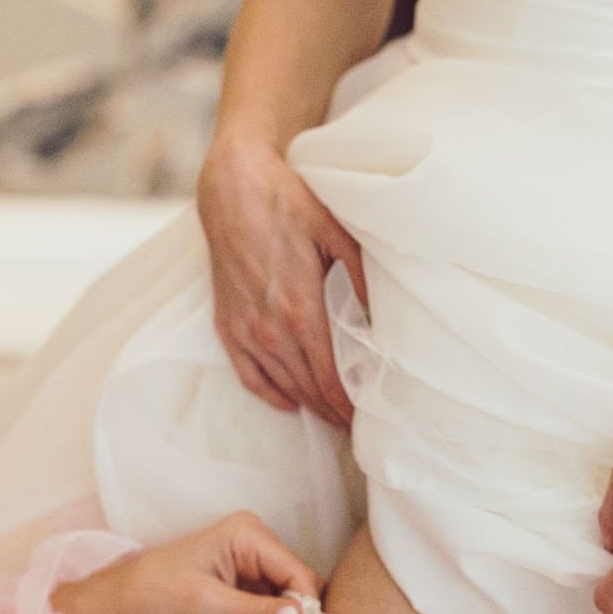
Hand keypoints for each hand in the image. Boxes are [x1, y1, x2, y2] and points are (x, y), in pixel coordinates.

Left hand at [53, 513, 322, 613]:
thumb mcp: (206, 604)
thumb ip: (257, 611)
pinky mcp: (243, 595)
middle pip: (299, 588)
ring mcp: (249, 572)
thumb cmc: (152, 597)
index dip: (306, 607)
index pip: (297, 571)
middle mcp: (254, 548)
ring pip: (290, 605)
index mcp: (246, 535)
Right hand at [196, 133, 366, 428]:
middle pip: (310, 389)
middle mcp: (270, 328)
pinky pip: (249, 375)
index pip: (331, 378)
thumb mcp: (336, 234)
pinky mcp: (227, 324)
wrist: (233, 187)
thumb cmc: (288, 203)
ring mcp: (246, 329)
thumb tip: (385, 319)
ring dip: (310, 405)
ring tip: (333, 417)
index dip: (351, 405)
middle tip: (360, 426)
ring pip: (283, 386)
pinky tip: (290, 401)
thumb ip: (362, 279)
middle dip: (336, 411)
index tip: (370, 418)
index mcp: (301, 310)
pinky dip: (271, 394)